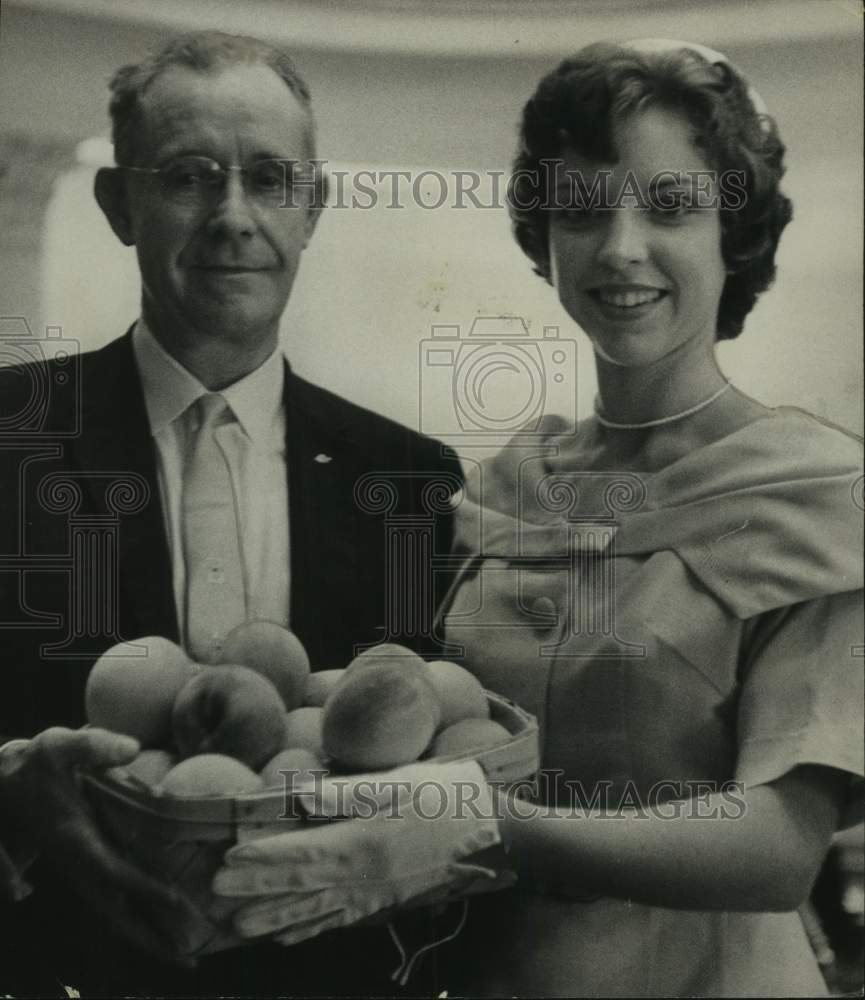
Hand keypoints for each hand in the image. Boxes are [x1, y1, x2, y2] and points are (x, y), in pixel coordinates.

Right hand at [0, 727, 208, 965]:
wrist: (2, 783)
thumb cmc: (33, 762)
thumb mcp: (59, 744)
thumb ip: (94, 746)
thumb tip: (133, 749)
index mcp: (73, 838)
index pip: (113, 871)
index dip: (144, 888)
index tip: (177, 902)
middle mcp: (76, 863)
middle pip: (114, 912)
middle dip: (149, 938)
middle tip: (188, 961)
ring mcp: (76, 870)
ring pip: (111, 913)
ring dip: (145, 936)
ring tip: (183, 957)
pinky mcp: (79, 867)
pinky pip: (109, 901)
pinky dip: (134, 917)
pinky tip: (159, 924)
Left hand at [213, 759, 514, 944]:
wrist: (494, 835)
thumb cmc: (448, 798)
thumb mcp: (398, 782)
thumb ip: (346, 792)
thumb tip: (298, 796)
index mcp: (362, 841)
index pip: (300, 854)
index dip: (262, 859)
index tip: (227, 860)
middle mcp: (363, 875)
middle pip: (300, 886)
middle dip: (258, 890)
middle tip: (217, 896)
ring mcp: (375, 894)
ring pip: (316, 910)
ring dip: (276, 917)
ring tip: (242, 927)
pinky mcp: (388, 901)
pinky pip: (341, 919)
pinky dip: (312, 927)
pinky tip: (291, 934)